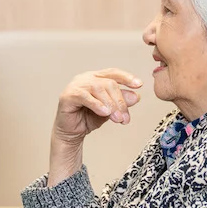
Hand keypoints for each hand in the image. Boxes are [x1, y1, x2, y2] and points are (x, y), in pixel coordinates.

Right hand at [47, 69, 141, 186]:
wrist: (71, 134)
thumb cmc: (87, 119)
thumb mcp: (109, 111)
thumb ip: (120, 103)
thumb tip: (136, 96)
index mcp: (96, 78)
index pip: (113, 73)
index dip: (126, 77)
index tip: (139, 84)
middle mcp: (85, 78)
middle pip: (108, 83)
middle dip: (120, 101)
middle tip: (124, 118)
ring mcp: (75, 85)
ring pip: (98, 88)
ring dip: (110, 104)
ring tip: (117, 118)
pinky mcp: (67, 95)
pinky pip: (85, 96)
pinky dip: (97, 104)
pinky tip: (104, 113)